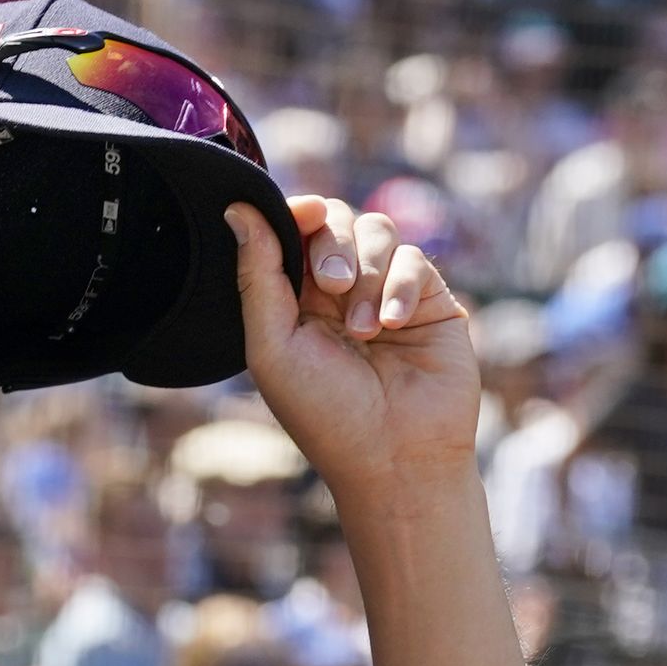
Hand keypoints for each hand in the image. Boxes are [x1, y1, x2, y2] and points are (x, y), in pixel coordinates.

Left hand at [225, 194, 477, 506]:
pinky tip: (394, 326)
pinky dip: (400, 287)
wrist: (394, 456)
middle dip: (332, 243)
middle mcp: (339, 291)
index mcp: (293, 300)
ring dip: (368, 272)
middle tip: (332, 286)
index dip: (297, 212)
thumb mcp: (273, 347)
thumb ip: (257, 276)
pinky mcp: (428, 298)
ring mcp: (385, 290)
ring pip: (378, 230)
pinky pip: (415, 259)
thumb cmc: (325, 413)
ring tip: (363, 330)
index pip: (293, 230)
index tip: (303, 214)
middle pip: (335, 219)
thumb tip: (238, 209)